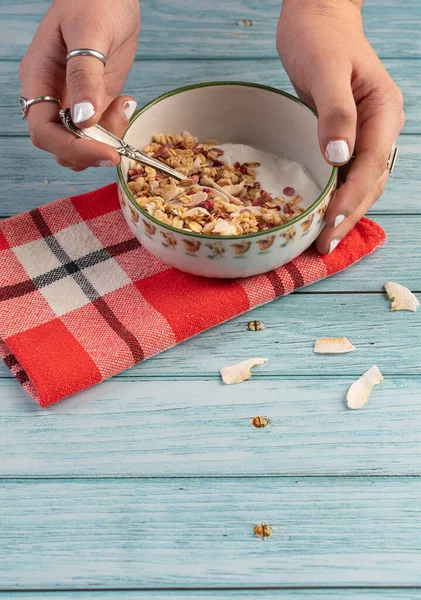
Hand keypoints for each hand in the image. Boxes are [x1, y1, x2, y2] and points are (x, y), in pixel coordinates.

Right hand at [18, 0, 139, 170]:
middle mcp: (52, 96)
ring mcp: (73, 102)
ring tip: (123, 106)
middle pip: (61, 145)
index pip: (44, 131)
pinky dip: (116, 128)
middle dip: (91, 148)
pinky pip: (100, 132)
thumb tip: (83, 118)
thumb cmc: (96, 0)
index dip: (72, 148)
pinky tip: (126, 102)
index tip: (106, 153)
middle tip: (119, 128)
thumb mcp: (90, 32)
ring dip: (106, 140)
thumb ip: (85, 76)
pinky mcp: (95, 103)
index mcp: (39, 78)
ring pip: (81, 144)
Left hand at [277, 0, 403, 253]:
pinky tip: (322, 214)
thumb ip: (335, 112)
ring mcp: (367, 133)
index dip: (351, 197)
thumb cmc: (318, 38)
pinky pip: (347, 173)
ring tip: (323, 241)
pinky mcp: (349, 137)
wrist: (316, 17)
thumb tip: (339, 157)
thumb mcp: (325, 71)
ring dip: (344, 212)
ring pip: (361, 182)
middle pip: (370, 181)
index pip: (370, 165)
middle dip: (348, 215)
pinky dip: (336, 196)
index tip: (329, 224)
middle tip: (323, 246)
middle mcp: (380, 126)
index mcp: (383, 110)